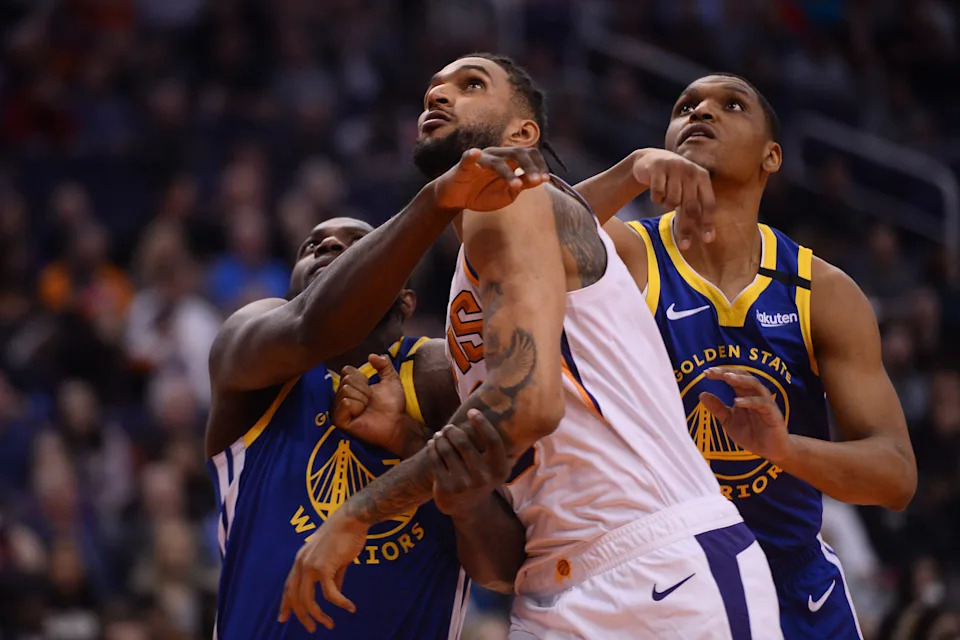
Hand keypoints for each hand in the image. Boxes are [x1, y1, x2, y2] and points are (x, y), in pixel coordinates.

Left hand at [278, 512, 367, 631]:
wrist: (351, 519)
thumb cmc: (345, 534)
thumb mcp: (334, 558)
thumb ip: (333, 575)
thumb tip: (336, 593)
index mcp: (301, 560)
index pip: (288, 587)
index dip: (286, 604)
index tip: (283, 619)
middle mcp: (301, 564)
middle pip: (296, 598)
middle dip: (302, 617)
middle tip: (311, 629)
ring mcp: (311, 566)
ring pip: (308, 601)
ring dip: (318, 616)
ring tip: (329, 624)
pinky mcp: (324, 567)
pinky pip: (330, 594)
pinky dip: (340, 603)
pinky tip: (350, 608)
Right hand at [333, 354, 425, 456]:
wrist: (397, 423)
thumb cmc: (393, 404)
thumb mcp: (391, 379)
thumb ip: (384, 364)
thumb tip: (372, 355)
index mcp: (350, 386)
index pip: (347, 370)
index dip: (362, 378)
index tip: (371, 389)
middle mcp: (341, 397)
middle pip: (346, 380)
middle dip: (364, 389)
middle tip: (370, 401)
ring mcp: (338, 409)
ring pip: (346, 391)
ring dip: (362, 399)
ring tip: (367, 409)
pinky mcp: (339, 421)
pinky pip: (346, 403)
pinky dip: (357, 407)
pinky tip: (362, 415)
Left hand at [427, 409, 511, 520]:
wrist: (468, 507)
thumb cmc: (480, 475)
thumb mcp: (492, 465)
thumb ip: (491, 444)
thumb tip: (480, 410)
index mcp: (499, 470)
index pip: (492, 440)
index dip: (482, 423)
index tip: (471, 411)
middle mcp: (483, 478)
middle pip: (463, 442)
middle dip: (453, 430)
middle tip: (449, 428)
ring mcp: (464, 484)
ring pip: (446, 448)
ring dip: (441, 437)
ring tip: (440, 435)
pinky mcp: (446, 487)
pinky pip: (435, 458)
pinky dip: (432, 447)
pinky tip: (433, 443)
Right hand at [432, 147, 549, 211]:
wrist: (456, 199)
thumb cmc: (482, 194)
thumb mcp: (508, 193)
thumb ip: (523, 184)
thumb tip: (541, 180)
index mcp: (508, 160)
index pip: (528, 154)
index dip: (539, 165)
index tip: (545, 179)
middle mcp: (496, 155)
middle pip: (517, 152)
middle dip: (530, 166)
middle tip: (537, 181)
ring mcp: (480, 159)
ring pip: (497, 161)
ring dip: (509, 173)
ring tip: (517, 186)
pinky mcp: (464, 165)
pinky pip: (468, 157)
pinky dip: (471, 155)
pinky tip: (475, 153)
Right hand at [632, 148, 715, 249]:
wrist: (650, 160)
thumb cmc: (673, 181)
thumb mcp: (687, 189)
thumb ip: (696, 208)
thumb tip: (707, 237)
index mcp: (702, 177)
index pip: (708, 203)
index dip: (708, 222)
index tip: (707, 240)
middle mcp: (690, 171)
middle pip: (690, 206)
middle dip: (687, 228)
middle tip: (684, 246)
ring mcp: (674, 167)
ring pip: (672, 201)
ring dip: (667, 206)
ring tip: (666, 200)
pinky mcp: (657, 168)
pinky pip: (658, 194)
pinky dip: (656, 198)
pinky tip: (656, 193)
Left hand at [699, 367, 790, 463]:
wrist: (770, 451)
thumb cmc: (751, 433)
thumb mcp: (729, 421)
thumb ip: (717, 408)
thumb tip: (702, 394)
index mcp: (745, 395)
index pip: (734, 377)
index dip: (721, 373)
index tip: (706, 373)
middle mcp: (756, 395)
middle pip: (744, 376)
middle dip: (728, 372)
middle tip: (713, 372)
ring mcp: (766, 403)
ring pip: (755, 385)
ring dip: (741, 380)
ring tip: (727, 377)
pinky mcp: (773, 414)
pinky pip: (762, 404)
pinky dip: (750, 401)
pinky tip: (737, 401)